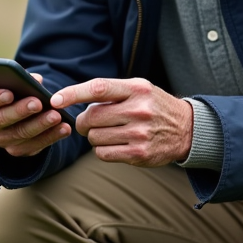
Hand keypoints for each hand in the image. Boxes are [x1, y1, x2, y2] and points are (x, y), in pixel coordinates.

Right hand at [0, 73, 70, 157]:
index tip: (9, 93)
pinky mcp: (16, 150)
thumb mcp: (14, 81)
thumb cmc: (14, 90)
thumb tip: (36, 80)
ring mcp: (0, 140)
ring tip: (56, 116)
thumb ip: (22, 78)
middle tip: (38, 103)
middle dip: (20, 111)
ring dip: (40, 125)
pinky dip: (51, 137)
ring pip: (19, 134)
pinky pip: (34, 146)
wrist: (19, 112)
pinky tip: (64, 128)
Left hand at [51, 78, 192, 166]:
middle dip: (82, 122)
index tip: (55, 99)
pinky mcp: (139, 154)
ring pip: (94, 137)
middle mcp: (139, 110)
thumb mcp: (139, 89)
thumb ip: (111, 92)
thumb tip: (73, 100)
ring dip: (93, 137)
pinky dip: (101, 150)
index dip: (73, 93)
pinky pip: (103, 153)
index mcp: (136, 89)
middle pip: (91, 117)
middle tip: (87, 123)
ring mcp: (140, 133)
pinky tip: (114, 144)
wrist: (187, 129)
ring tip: (108, 132)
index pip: (98, 88)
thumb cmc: (154, 106)